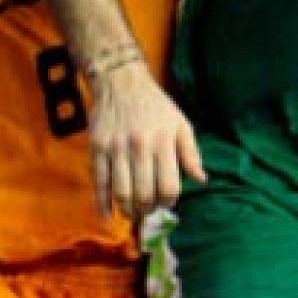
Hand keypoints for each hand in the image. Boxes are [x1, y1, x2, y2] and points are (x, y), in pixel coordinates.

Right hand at [87, 59, 205, 221]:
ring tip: (133, 212)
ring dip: (128, 210)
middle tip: (148, 209)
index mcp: (163, 141)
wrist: (121, 82)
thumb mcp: (180, 123)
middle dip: (148, 209)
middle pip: (144, 193)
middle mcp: (139, 146)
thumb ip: (191, 153)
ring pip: (121, 192)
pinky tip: (108, 215)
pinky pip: (99, 181)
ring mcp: (115, 147)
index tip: (167, 201)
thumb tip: (201, 180)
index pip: (169, 186)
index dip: (169, 201)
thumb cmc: (155, 106)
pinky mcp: (97, 147)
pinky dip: (103, 203)